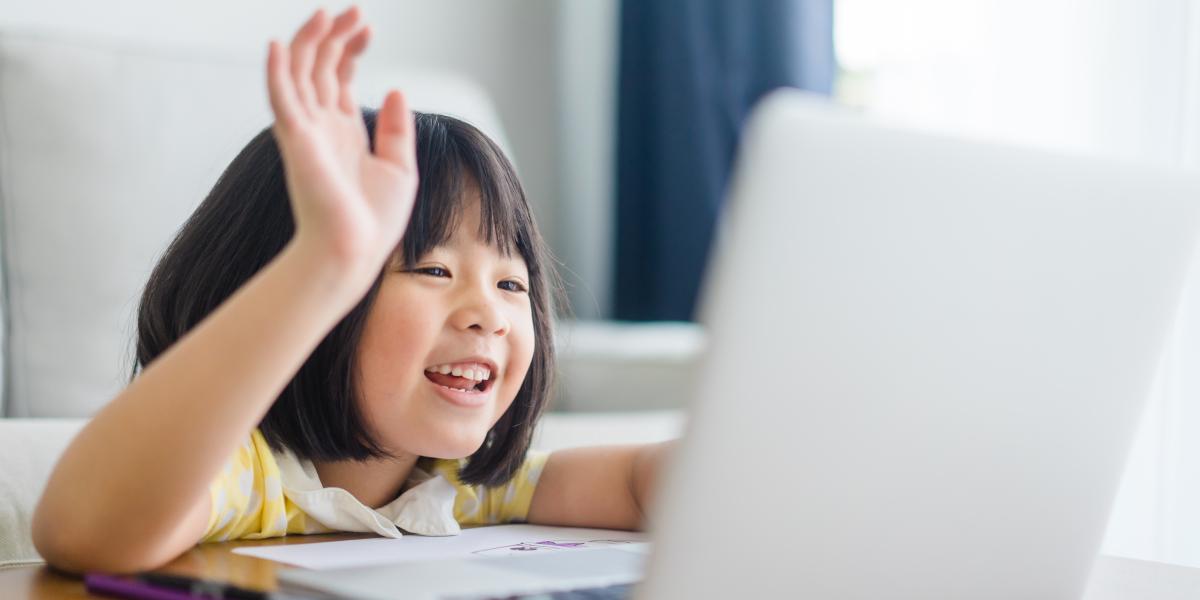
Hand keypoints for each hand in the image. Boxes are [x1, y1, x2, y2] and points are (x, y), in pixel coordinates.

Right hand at [266, 6, 418, 278]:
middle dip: (335, 37)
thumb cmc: (374, 221)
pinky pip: (281, 98)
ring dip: (311, 41)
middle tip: (354, 10)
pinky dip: (277, 71)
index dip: (350, 49)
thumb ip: (397, 129)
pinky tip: (280, 44)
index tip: (368, 27)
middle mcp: (321, 127)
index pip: (340, 78)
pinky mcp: (296, 140)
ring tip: (328, 13)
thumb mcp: (399, 168)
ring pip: (300, 74)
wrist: (355, 251)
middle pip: (320, 68)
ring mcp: (306, 131)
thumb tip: (397, 88)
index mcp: (344, 132)